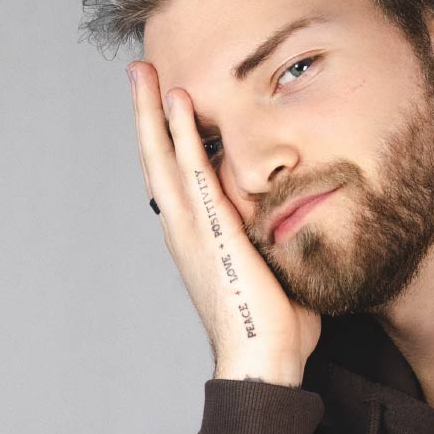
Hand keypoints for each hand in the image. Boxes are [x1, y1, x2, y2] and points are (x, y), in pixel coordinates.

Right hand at [127, 61, 321, 386]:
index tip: (167, 104)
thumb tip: (292, 215)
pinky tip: (177, 103)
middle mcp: (186, 228)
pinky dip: (180, 136)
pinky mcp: (211, 231)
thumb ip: (272, 236)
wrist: (264, 361)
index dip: (167, 139)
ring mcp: (193, 229)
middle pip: (157, 160)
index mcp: (200, 237)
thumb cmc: (274, 322)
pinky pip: (193, 173)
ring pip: (163, 159)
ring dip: (154, 113)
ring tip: (144, 73)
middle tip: (140, 73)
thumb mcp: (271, 267)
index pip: (177, 177)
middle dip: (148, 115)